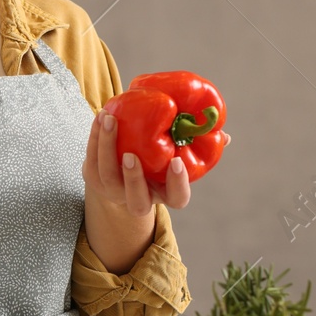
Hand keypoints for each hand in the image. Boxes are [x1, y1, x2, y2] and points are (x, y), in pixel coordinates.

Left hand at [82, 109, 192, 273]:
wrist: (118, 173)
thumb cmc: (158, 160)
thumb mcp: (178, 155)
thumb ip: (198, 145)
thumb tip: (224, 135)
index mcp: (165, 194)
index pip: (177, 198)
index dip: (177, 183)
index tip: (177, 161)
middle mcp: (139, 198)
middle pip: (136, 199)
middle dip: (133, 179)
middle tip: (131, 155)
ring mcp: (113, 191)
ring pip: (107, 176)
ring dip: (107, 147)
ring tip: (110, 119)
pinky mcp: (93, 177)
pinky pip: (91, 159)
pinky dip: (94, 137)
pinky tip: (101, 116)